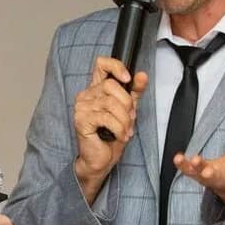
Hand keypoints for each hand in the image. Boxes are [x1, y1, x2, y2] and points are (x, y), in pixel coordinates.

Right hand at [73, 57, 147, 183]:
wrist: (101, 159)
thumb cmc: (111, 135)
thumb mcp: (128, 110)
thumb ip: (134, 93)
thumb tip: (142, 75)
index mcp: (96, 89)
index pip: (101, 65)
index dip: (116, 66)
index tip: (128, 78)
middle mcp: (86, 95)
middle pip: (111, 85)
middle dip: (126, 103)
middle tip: (130, 119)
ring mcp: (81, 107)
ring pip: (110, 103)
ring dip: (124, 120)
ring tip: (126, 130)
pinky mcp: (81, 121)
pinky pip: (106, 118)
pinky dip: (118, 128)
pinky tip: (119, 135)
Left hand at [174, 126, 224, 208]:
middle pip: (220, 178)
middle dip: (213, 175)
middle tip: (207, 173)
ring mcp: (212, 176)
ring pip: (201, 176)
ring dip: (194, 169)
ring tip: (188, 160)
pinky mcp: (201, 172)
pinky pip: (190, 170)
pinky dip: (183, 165)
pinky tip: (177, 158)